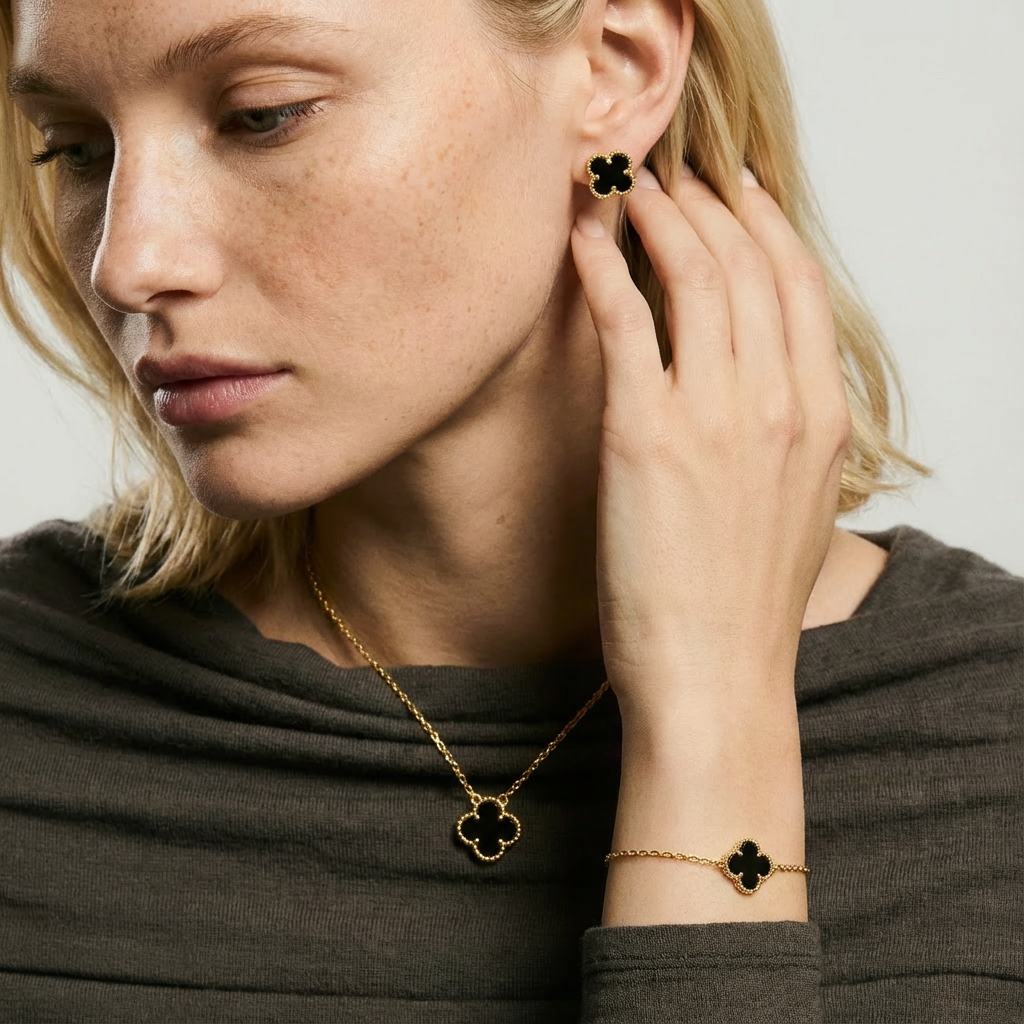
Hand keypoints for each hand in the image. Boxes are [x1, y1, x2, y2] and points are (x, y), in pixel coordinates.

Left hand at [570, 164, 850, 923]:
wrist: (716, 678)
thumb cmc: (747, 607)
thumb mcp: (798, 512)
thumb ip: (791, 439)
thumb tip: (765, 394)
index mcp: (819, 417)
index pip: (799, 285)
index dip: (765, 224)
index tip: (736, 191)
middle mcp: (776, 401)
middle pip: (747, 265)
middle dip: (708, 204)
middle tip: (672, 177)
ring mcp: (713, 414)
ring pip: (693, 277)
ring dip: (658, 218)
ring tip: (626, 189)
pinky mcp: (644, 436)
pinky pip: (626, 323)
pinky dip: (603, 268)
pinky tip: (582, 237)